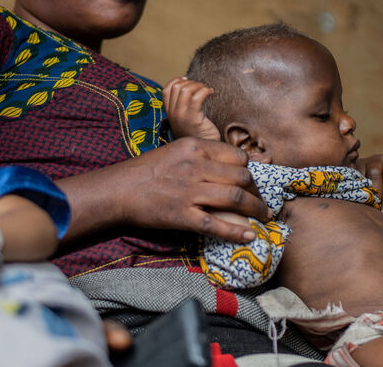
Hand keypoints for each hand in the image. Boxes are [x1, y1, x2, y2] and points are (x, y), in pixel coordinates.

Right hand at [61, 137, 270, 243]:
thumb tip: (231, 164)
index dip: (250, 170)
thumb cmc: (147, 170)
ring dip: (255, 210)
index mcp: (195, 147)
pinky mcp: (182, 216)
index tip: (252, 180)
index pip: (237, 156)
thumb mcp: (176, 150)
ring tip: (263, 216)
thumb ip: (203, 155)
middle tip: (261, 200)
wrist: (118, 190)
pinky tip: (249, 236)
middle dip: (257, 191)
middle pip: (242, 177)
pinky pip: (217, 225)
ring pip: (236, 199)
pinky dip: (237, 232)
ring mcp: (190, 192)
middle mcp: (196, 167)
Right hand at [162, 77, 219, 140]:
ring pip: (186, 90)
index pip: (166, 89)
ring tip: (207, 90)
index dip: (178, 81)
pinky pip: (197, 97)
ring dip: (199, 85)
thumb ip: (183, 105)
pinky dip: (205, 90)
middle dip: (192, 82)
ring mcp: (181, 116)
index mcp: (169, 112)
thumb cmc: (199, 132)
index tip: (190, 81)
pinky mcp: (193, 119)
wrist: (205, 148)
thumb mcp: (186, 118)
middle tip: (202, 87)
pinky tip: (211, 93)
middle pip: (177, 87)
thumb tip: (188, 84)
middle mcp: (172, 114)